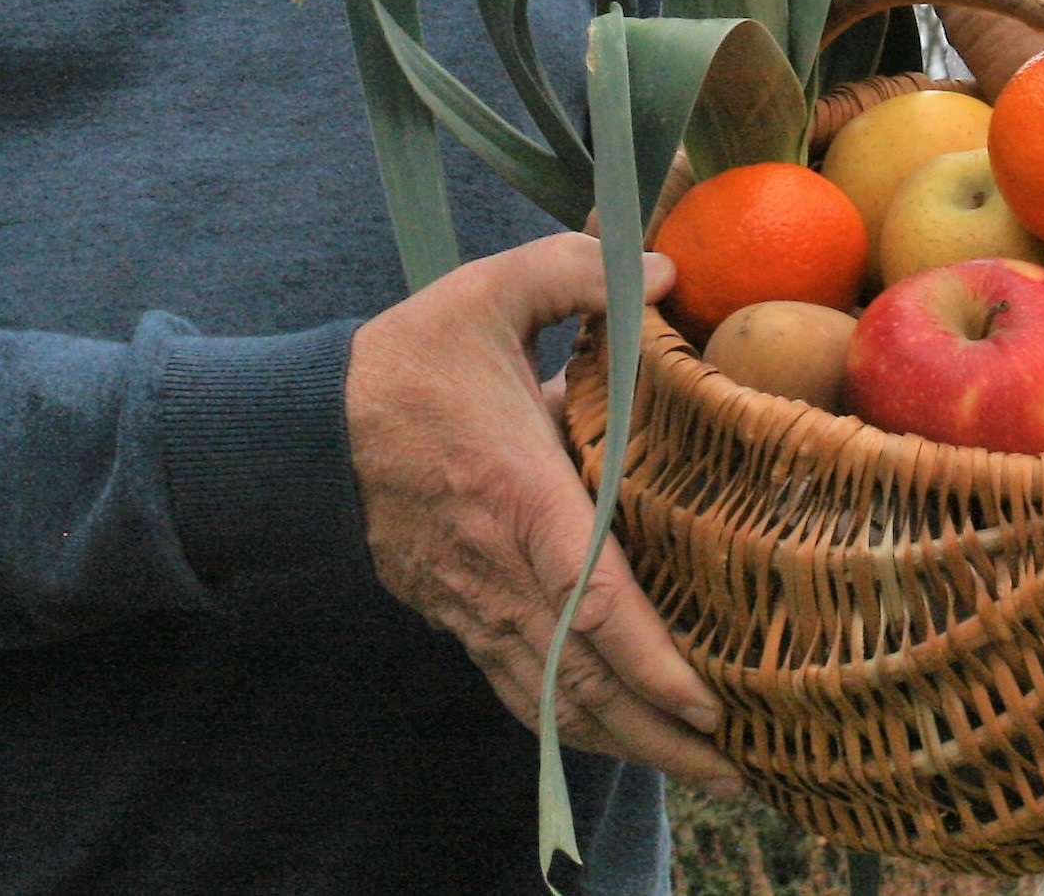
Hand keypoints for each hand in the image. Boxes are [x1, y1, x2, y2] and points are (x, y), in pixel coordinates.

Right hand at [346, 233, 740, 796]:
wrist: (305, 427)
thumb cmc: (408, 360)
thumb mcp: (487, 292)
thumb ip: (575, 274)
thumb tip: (661, 273)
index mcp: (517, 493)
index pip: (590, 596)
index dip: (648, 657)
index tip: (705, 699)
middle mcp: (498, 566)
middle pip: (584, 677)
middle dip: (661, 732)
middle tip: (738, 768)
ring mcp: (473, 601)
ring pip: (555, 698)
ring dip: (627, 743)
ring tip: (700, 770)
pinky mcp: (456, 614)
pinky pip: (520, 688)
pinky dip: (573, 725)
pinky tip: (621, 742)